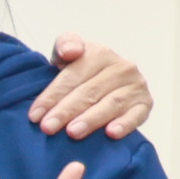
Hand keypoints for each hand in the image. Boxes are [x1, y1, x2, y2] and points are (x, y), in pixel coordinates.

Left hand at [32, 36, 151, 140]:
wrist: (103, 81)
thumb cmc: (79, 71)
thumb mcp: (66, 54)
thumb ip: (65, 44)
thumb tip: (71, 51)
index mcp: (100, 53)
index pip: (73, 76)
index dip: (52, 95)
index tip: (35, 115)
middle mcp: (122, 67)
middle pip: (89, 92)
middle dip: (66, 111)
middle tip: (48, 127)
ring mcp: (136, 85)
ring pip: (111, 104)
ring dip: (91, 119)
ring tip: (73, 132)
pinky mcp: (145, 103)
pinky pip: (137, 115)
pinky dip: (125, 124)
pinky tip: (111, 134)